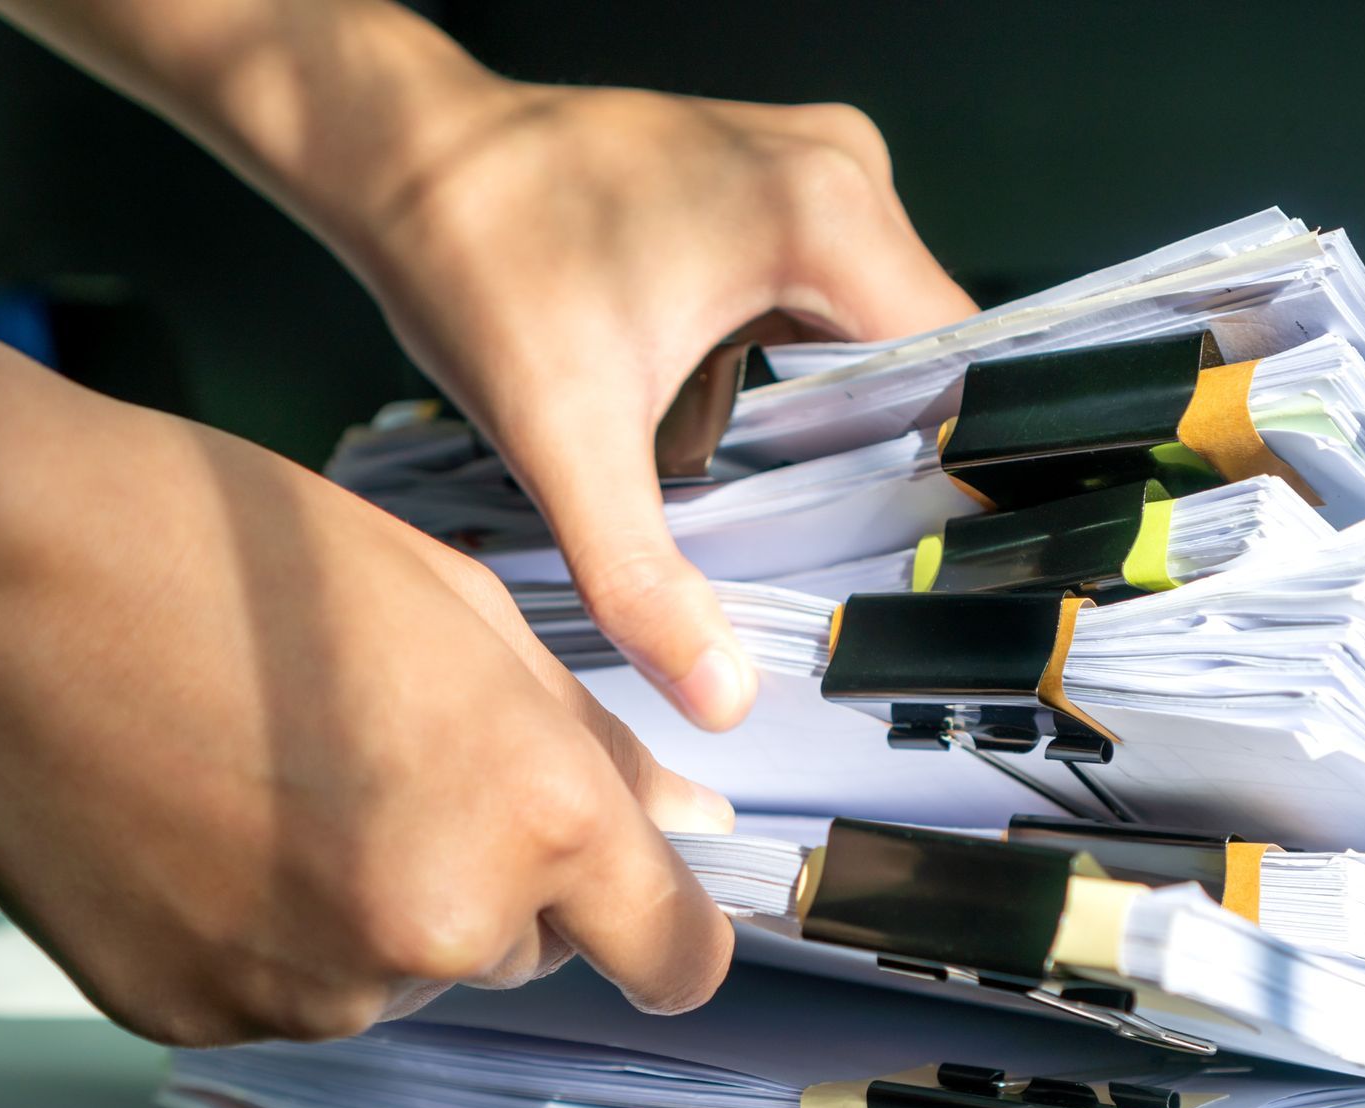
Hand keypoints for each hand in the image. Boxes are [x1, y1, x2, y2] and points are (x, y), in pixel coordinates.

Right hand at [0, 258, 735, 1042]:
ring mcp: (309, 988)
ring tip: (280, 772)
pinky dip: (273, 926)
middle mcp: (436, 929)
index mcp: (532, 818)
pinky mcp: (196, 1012)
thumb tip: (687, 823)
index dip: (664, 927)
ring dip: (379, 901)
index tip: (641, 900)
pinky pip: (290, 989)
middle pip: (526, 947)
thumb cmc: (230, 553)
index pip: (673, 956)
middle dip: (494, 871)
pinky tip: (208, 818)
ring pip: (404, 969)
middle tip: (393, 755)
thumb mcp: (467, 610)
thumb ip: (597, 744)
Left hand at [353, 83, 976, 729]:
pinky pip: (823, 292)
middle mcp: (836, 171)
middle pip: (922, 355)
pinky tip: (710, 395)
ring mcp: (806, 165)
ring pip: (872, 328)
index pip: (961, 368)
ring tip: (736, 451)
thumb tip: (719, 693)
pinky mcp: (768, 179)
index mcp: (822, 216)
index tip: (921, 546)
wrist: (402, 156)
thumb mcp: (563, 438)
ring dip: (825, 405)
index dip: (953, 469)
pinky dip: (785, 359)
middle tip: (810, 526)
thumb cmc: (474, 255)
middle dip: (872, 448)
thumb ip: (643, 576)